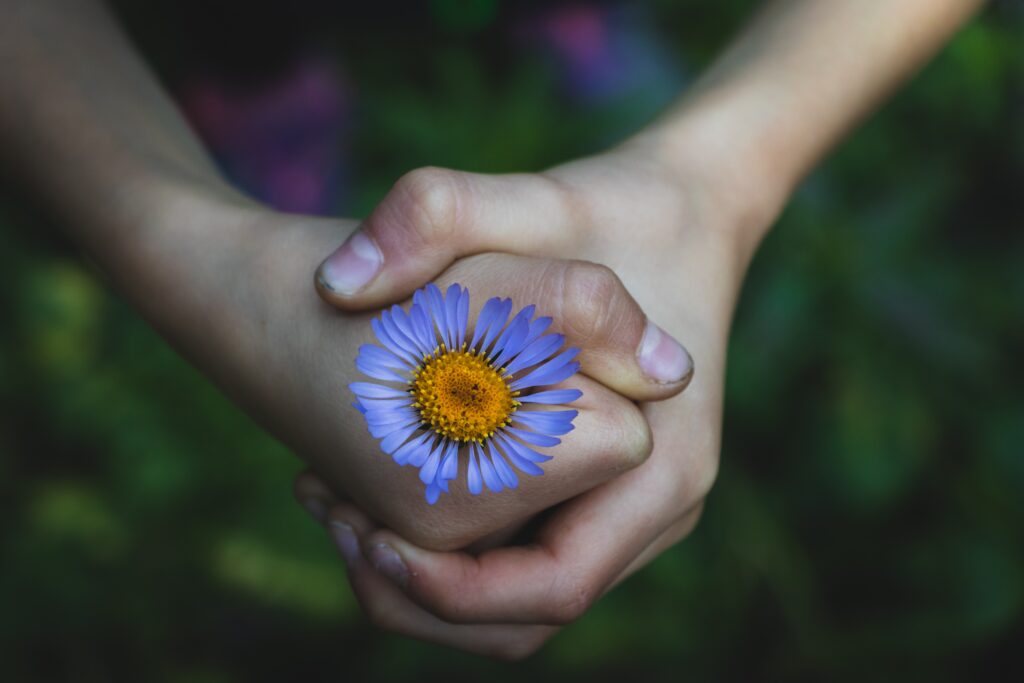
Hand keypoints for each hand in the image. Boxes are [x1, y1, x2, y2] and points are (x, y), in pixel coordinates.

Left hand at [296, 133, 780, 656]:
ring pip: (519, 598)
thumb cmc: (611, 214)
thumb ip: (437, 212)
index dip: (449, 591)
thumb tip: (336, 283)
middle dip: (421, 595)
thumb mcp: (532, 199)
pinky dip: (452, 549)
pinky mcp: (606, 493)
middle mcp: (658, 506)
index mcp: (663, 469)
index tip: (360, 534)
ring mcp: (634, 507)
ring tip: (340, 508)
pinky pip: (522, 558)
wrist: (678, 214)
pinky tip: (382, 486)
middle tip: (332, 522)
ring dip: (427, 581)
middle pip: (526, 615)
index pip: (551, 588)